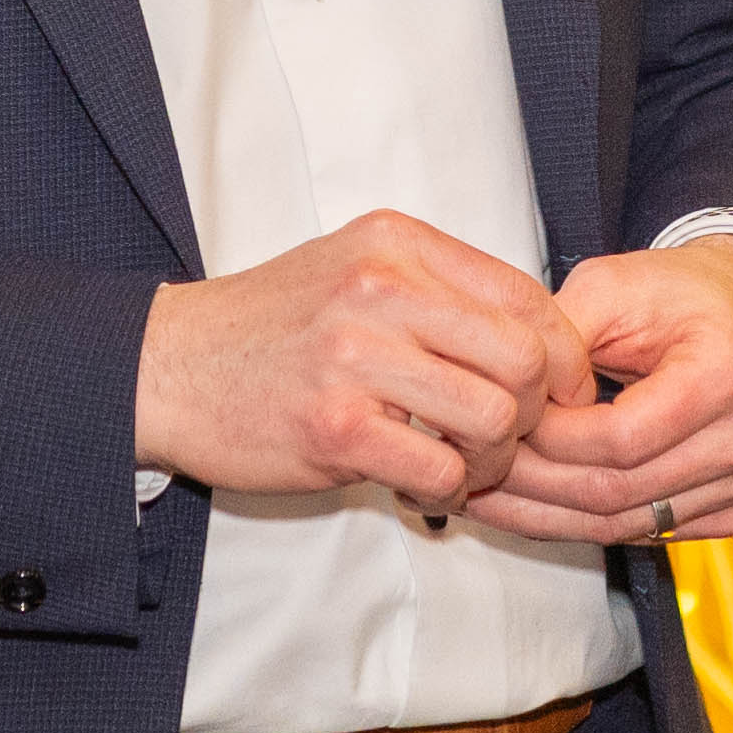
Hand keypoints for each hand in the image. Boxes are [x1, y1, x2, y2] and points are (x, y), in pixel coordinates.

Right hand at [135, 210, 587, 516]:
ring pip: (494, 416)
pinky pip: (440, 468)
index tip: (557, 392)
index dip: (563, 356)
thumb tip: (539, 337)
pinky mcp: (334, 426)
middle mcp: (382, 287)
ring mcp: (356, 356)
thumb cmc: (271, 326)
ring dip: (491, 458)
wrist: (168, 367)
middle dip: (536, 412)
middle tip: (506, 437)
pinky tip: (420, 485)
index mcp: (397, 243)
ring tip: (458, 463)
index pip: (527, 296)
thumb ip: (438, 287)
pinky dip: (446, 489)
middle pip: (527, 358)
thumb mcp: (355, 267)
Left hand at [475, 240, 732, 549]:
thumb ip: (559, 338)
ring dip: (548, 517)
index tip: (506, 422)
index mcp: (728, 374)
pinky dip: (586, 525)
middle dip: (536, 484)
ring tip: (488, 497)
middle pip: (619, 491)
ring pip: (625, 525)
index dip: (552, 438)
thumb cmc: (679, 291)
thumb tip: (506, 399)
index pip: (621, 438)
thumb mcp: (611, 284)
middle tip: (477, 467)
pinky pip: (646, 533)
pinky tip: (537, 508)